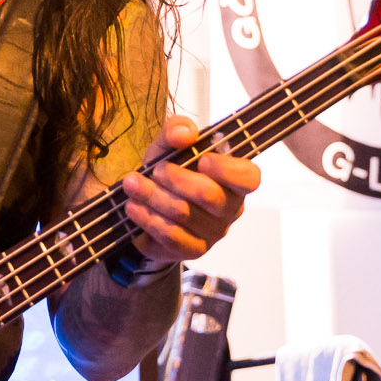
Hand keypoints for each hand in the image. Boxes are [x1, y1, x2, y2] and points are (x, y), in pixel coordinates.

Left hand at [120, 115, 259, 266]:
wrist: (146, 207)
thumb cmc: (167, 173)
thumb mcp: (167, 146)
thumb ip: (176, 130)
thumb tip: (185, 133)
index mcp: (233, 180)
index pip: (249, 177)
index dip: (227, 169)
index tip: (202, 159)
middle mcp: (230, 208)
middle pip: (210, 195)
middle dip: (176, 179)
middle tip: (155, 170)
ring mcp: (213, 232)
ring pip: (184, 214)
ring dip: (153, 196)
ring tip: (132, 184)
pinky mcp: (193, 250)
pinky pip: (172, 235)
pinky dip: (148, 218)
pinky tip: (133, 206)